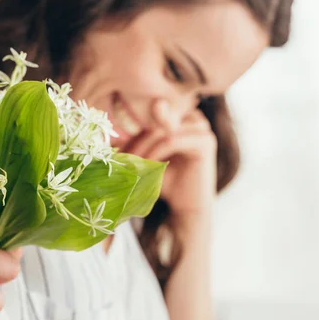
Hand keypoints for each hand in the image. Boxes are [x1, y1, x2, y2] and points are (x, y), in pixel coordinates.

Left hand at [120, 100, 216, 218]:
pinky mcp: (205, 141)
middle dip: (135, 143)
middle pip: (154, 122)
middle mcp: (191, 116)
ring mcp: (201, 126)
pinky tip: (146, 167)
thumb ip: (135, 141)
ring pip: (161, 131)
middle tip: (121, 161)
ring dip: (143, 149)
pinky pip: (172, 140)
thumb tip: (112, 134)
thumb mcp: (147, 156)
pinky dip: (155, 153)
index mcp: (179, 115)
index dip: (132, 135)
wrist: (186, 204)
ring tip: (132, 166)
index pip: (147, 117)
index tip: (117, 154)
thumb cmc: (165, 179)